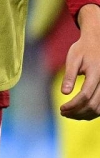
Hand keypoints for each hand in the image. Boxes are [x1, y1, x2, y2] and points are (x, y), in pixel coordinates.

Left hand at [61, 4, 99, 119]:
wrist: (96, 42)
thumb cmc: (82, 50)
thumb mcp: (73, 58)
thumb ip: (69, 75)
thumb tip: (64, 92)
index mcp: (96, 74)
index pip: (86, 95)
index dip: (73, 105)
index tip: (61, 108)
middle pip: (93, 105)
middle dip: (77, 112)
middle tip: (62, 112)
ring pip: (99, 109)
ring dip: (84, 115)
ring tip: (68, 114)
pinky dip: (90, 112)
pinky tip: (78, 111)